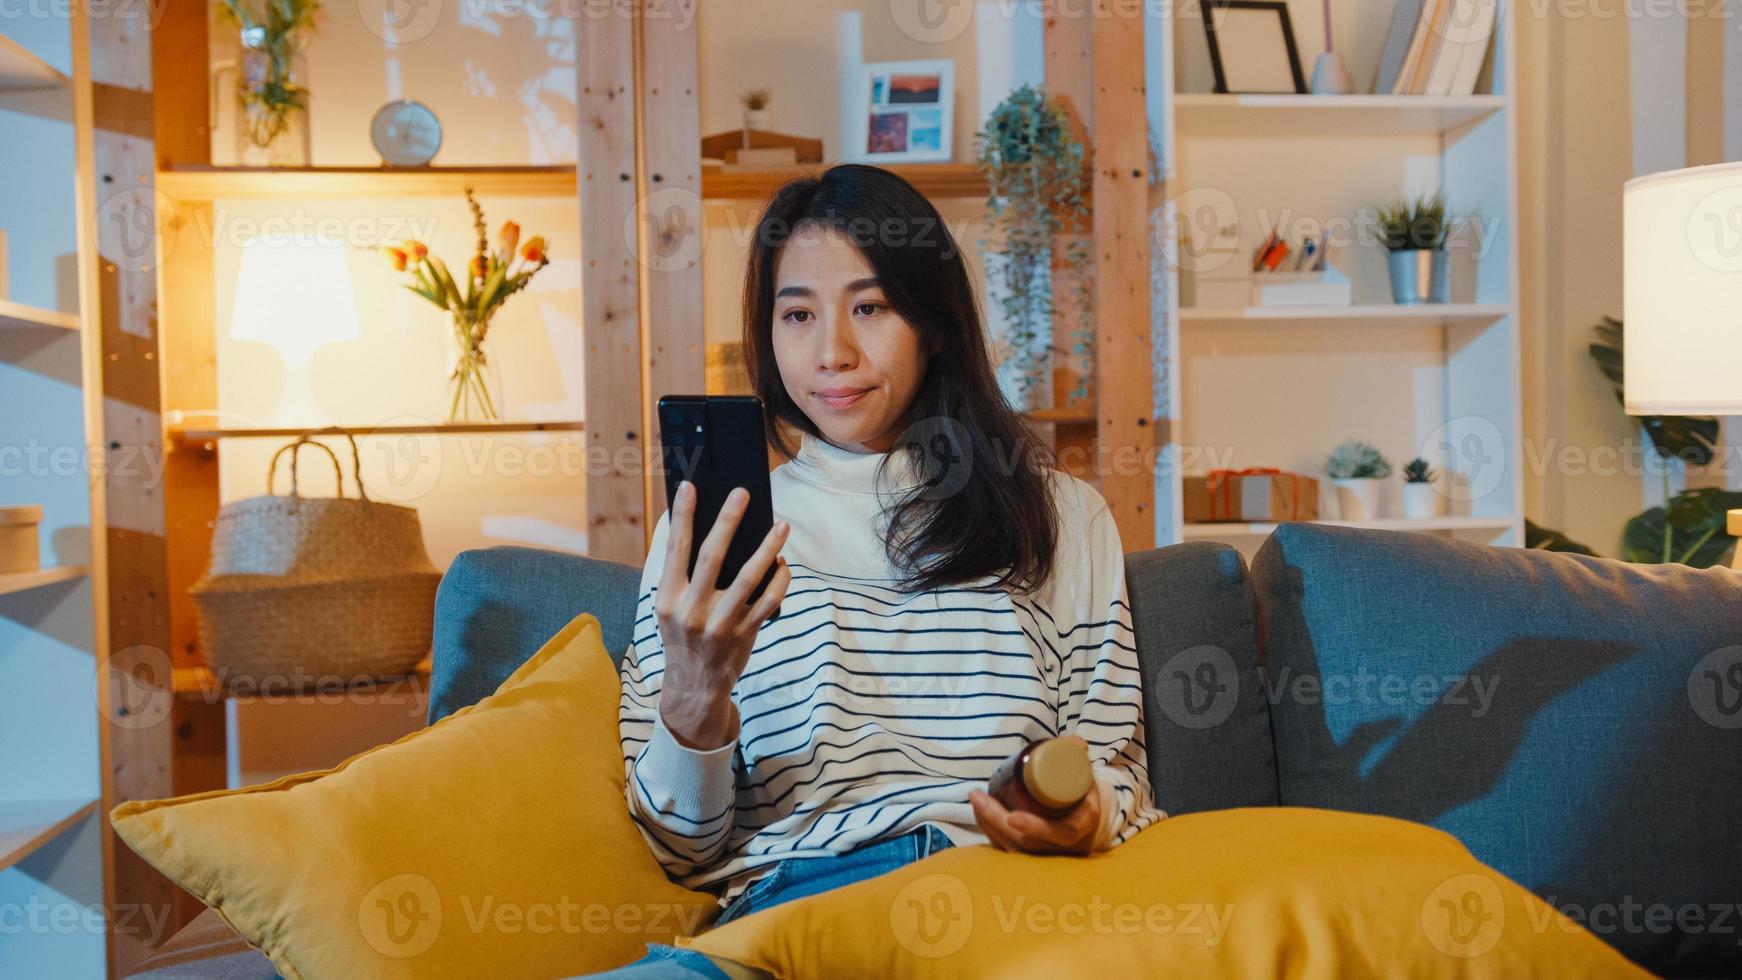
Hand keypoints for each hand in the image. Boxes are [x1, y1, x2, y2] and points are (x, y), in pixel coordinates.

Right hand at [656, 481, 791, 750]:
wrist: (693, 686)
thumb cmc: (682, 636)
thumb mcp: (668, 608)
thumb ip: (680, 575)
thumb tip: (697, 528)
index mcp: (667, 598)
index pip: (675, 549)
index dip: (681, 516)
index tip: (689, 486)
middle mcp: (691, 610)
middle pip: (712, 557)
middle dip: (728, 521)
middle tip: (742, 493)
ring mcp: (720, 624)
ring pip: (749, 577)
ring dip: (767, 547)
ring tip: (781, 525)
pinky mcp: (744, 634)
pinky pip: (768, 601)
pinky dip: (780, 579)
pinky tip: (783, 562)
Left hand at [968, 736, 1101, 855]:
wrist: (1086, 814)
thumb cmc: (1081, 790)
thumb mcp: (1082, 770)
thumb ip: (1075, 752)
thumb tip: (1075, 744)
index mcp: (1084, 824)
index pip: (1062, 833)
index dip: (1036, 828)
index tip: (1011, 817)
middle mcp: (1068, 847)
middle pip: (1028, 844)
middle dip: (998, 821)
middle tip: (977, 796)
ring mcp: (1050, 856)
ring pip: (1015, 850)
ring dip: (989, 825)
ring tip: (975, 799)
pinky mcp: (1035, 858)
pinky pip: (1009, 852)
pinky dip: (991, 833)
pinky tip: (979, 814)